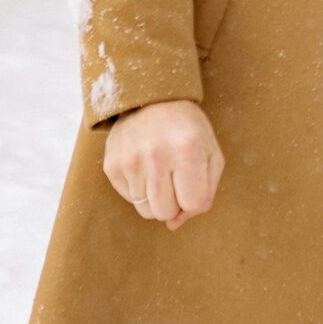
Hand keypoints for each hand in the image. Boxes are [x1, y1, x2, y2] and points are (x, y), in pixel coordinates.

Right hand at [104, 98, 224, 229]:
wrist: (152, 98)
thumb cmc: (189, 130)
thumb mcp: (211, 153)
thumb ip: (205, 192)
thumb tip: (175, 224)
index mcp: (188, 150)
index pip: (193, 203)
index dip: (194, 200)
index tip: (192, 184)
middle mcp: (156, 155)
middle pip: (166, 213)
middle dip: (175, 203)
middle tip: (175, 178)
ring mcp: (130, 161)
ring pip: (146, 211)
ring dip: (156, 198)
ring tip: (160, 171)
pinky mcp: (112, 166)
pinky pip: (129, 200)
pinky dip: (140, 190)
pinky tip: (145, 167)